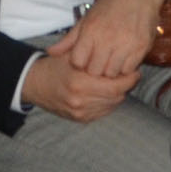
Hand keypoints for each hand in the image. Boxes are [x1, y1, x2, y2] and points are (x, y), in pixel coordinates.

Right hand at [21, 51, 136, 122]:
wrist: (35, 84)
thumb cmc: (55, 65)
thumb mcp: (72, 54)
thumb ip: (94, 54)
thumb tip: (120, 52)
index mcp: (79, 81)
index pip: (115, 85)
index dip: (129, 78)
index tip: (135, 70)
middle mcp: (80, 99)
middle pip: (116, 96)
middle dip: (126, 85)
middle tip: (131, 75)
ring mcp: (80, 112)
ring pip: (112, 104)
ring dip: (119, 94)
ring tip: (120, 82)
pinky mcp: (80, 119)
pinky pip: (103, 111)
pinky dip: (109, 102)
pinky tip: (108, 92)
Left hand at [45, 0, 163, 81]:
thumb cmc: (111, 3)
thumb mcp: (87, 17)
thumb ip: (70, 39)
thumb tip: (50, 52)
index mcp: (91, 30)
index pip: (78, 62)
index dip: (80, 63)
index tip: (85, 57)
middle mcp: (107, 39)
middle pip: (94, 71)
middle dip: (95, 68)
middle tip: (99, 60)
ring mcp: (126, 44)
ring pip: (112, 73)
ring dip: (110, 69)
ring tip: (112, 60)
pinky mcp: (141, 47)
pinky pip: (129, 70)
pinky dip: (125, 67)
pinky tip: (124, 58)